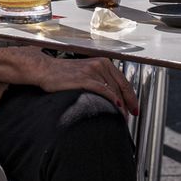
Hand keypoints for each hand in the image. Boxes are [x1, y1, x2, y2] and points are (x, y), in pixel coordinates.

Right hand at [0, 47, 139, 115]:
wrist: (45, 69)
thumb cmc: (64, 74)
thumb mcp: (87, 73)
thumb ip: (101, 81)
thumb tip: (114, 98)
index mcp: (103, 63)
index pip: (124, 82)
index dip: (132, 97)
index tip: (135, 109)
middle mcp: (100, 65)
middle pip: (121, 88)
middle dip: (129, 104)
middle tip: (131, 116)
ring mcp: (92, 71)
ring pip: (113, 91)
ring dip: (120, 106)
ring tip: (121, 118)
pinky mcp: (84, 78)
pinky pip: (103, 90)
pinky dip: (112, 100)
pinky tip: (116, 108)